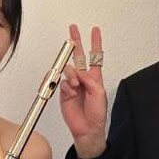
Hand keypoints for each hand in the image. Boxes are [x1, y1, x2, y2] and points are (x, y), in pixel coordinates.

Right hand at [59, 24, 107, 158]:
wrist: (87, 128)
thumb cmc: (97, 113)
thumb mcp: (99, 93)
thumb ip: (89, 79)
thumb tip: (77, 71)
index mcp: (94, 77)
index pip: (95, 56)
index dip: (95, 42)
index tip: (95, 30)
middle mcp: (83, 78)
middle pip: (78, 56)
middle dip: (75, 42)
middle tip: (73, 30)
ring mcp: (72, 84)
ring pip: (67, 70)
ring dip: (71, 76)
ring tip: (75, 86)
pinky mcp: (63, 92)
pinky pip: (60, 82)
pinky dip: (65, 86)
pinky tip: (70, 91)